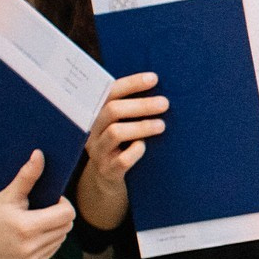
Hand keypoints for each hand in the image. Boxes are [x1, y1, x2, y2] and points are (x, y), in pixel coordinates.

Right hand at [0, 150, 76, 258]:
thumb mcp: (7, 196)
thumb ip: (27, 176)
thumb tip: (39, 154)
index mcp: (27, 227)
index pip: (67, 214)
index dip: (63, 203)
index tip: (51, 199)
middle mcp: (31, 246)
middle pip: (66, 227)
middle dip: (59, 215)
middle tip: (42, 209)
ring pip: (61, 239)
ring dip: (55, 229)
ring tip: (35, 222)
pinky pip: (52, 250)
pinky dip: (48, 241)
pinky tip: (31, 235)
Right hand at [77, 72, 166, 231]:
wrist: (107, 180)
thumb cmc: (122, 144)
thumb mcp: (122, 124)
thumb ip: (131, 108)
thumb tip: (160, 87)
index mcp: (97, 114)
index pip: (110, 92)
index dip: (132, 84)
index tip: (154, 78)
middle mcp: (93, 131)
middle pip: (112, 110)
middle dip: (141, 105)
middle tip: (165, 103)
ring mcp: (98, 151)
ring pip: (115, 133)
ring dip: (142, 126)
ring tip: (162, 125)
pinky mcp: (107, 171)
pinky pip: (122, 159)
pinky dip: (136, 151)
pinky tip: (145, 147)